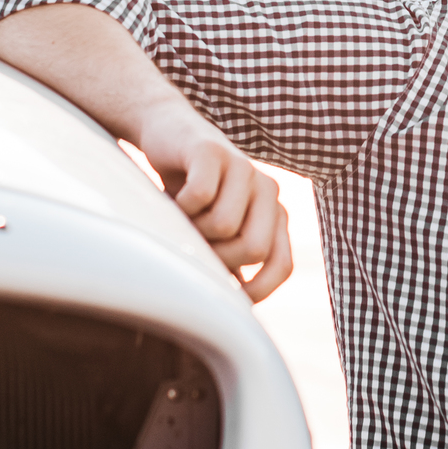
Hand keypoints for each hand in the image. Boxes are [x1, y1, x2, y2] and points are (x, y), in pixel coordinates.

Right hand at [131, 97, 294, 301]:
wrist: (165, 134)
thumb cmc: (189, 193)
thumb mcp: (212, 234)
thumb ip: (229, 263)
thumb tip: (234, 315)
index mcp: (275, 214)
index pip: (282, 265)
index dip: (257, 289)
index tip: (226, 296)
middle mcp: (268, 191)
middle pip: (253, 249)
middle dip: (215, 255)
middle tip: (192, 240)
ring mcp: (244, 167)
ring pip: (224, 225)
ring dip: (191, 227)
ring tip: (182, 214)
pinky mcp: (214, 150)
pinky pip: (200, 197)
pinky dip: (178, 204)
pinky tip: (173, 193)